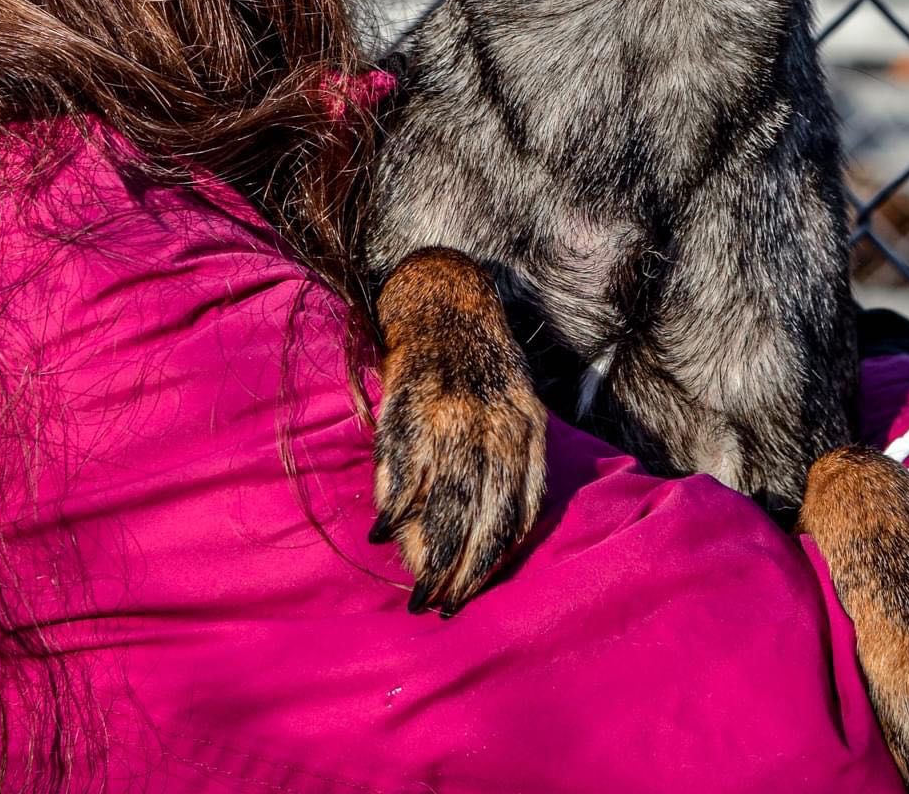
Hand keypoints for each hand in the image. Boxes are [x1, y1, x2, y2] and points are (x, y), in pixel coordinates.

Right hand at [370, 248, 547, 616]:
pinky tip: (384, 534)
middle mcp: (491, 424)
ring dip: (425, 549)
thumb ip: (523, 466)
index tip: (471, 594)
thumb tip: (514, 538)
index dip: (490, 560)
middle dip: (457, 569)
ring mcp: (449, 414)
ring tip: (413, 584)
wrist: (445, 304)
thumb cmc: (486, 370)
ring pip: (441, 499)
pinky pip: (403, 465)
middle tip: (437, 605)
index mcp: (525, 429)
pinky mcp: (411, 402)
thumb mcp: (523, 409)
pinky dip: (394, 504)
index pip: (513, 511)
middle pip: (477, 514)